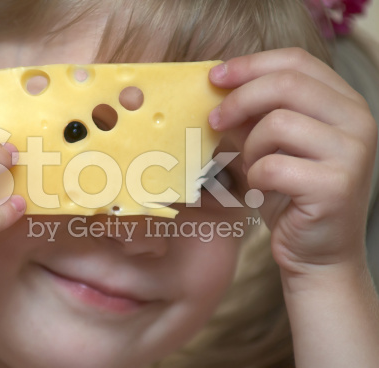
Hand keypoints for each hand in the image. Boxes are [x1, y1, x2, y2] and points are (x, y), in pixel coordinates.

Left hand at [209, 48, 376, 275]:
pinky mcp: (336, 185)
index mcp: (344, 103)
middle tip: (213, 120)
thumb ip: (252, 116)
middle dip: (239, 99)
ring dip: (251, 148)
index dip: (250, 64)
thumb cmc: (290, 194)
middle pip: (286, 84)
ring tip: (254, 168)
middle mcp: (358, 121)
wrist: (316, 252)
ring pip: (277, 124)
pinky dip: (256, 178)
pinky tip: (263, 190)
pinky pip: (273, 165)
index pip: (296, 61)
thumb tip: (217, 87)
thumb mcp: (269, 146)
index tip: (215, 76)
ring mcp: (352, 153)